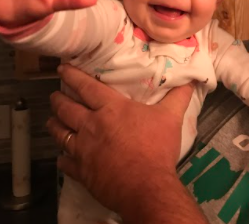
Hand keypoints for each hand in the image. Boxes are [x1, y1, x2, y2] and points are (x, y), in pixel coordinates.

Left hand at [46, 64, 194, 214]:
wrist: (146, 186)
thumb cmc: (156, 148)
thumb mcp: (170, 117)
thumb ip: (178, 96)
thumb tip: (190, 79)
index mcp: (111, 109)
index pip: (86, 86)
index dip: (72, 75)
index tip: (62, 68)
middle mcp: (91, 125)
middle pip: (66, 108)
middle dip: (57, 99)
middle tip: (54, 95)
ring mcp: (83, 149)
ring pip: (60, 133)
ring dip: (54, 125)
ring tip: (52, 120)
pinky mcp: (81, 171)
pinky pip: (65, 162)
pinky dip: (62, 158)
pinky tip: (62, 157)